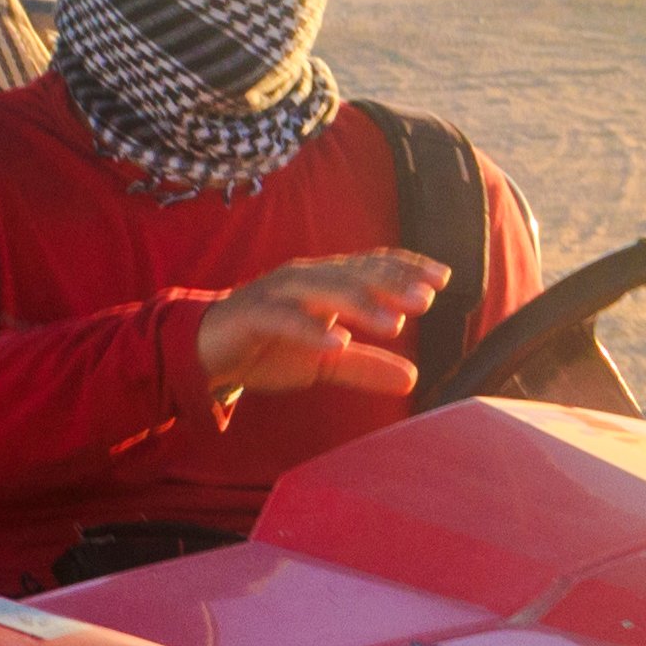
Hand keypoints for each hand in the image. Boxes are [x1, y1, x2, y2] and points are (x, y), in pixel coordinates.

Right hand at [192, 250, 441, 412]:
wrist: (203, 352)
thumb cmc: (267, 347)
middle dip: (392, 284)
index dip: (406, 268)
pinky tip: (337, 342)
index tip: (443, 279)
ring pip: (324, 290)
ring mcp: (276, 294)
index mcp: (324, 282)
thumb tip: (414, 379)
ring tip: (394, 323)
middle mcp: (304, 279)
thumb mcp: (324, 362)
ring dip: (360, 303)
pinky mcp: (251, 316)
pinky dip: (311, 330)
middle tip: (426, 300)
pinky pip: (284, 319)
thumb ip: (366, 367)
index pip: (372, 265)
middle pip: (354, 274)